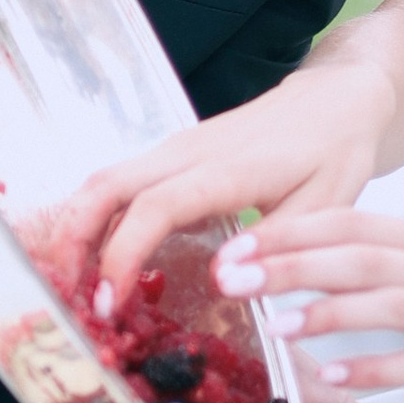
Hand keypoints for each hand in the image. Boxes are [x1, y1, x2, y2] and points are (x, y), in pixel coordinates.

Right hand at [67, 54, 398, 306]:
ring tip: (72, 287)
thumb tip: (222, 282)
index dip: (123, 254)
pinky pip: (119, 183)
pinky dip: (96, 219)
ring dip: (77, 230)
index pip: (155, 207)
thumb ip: (277, 245)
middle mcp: (188, 152)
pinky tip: (98, 261)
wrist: (335, 100)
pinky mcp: (171, 154)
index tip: (110, 302)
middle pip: (106, 186)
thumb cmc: (334, 153)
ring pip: (104, 181)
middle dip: (74, 242)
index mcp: (227, 168)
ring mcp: (174, 149)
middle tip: (67, 299)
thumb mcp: (326, 206)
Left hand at [221, 209, 403, 401]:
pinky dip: (375, 369)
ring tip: (276, 324)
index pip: (352, 223)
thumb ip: (386, 258)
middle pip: (361, 257)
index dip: (293, 230)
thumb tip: (310, 260)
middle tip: (234, 276)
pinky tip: (334, 377)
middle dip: (291, 265)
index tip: (238, 240)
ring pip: (389, 306)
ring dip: (329, 314)